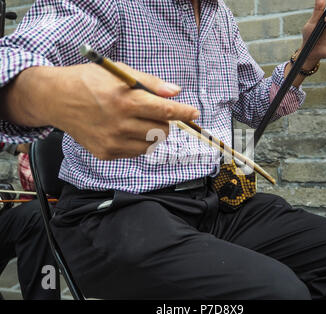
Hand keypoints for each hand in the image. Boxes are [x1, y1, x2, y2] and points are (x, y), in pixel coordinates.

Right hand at [4, 63, 198, 159]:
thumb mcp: (119, 72)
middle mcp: (120, 124)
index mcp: (125, 100)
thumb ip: (150, 83)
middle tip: (153, 112)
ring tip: (138, 121)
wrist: (56, 99)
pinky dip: (137, 142)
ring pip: (151, 144)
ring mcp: (112, 142)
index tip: (194, 113)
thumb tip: (175, 93)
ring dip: (152, 133)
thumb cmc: (90, 81)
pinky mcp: (105, 153)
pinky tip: (124, 130)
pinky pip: (135, 152)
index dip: (183, 112)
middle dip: (164, 121)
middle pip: (162, 131)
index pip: (165, 111)